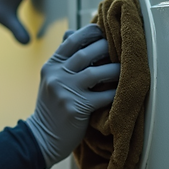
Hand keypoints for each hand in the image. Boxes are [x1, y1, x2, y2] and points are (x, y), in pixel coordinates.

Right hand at [25, 25, 119, 167]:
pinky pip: (102, 96)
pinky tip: (122, 91)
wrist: (42, 137)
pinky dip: (115, 92)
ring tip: (125, 69)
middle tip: (121, 49)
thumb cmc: (52, 107)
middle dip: (106, 48)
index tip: (105, 31)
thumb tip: (73, 32)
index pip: (72, 40)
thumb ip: (63, 58)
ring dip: (114, 69)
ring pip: (96, 73)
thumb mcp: (51, 79)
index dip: (91, 32)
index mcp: (51, 65)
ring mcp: (65, 91)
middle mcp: (56, 75)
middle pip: (86, 53)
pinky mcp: (76, 108)